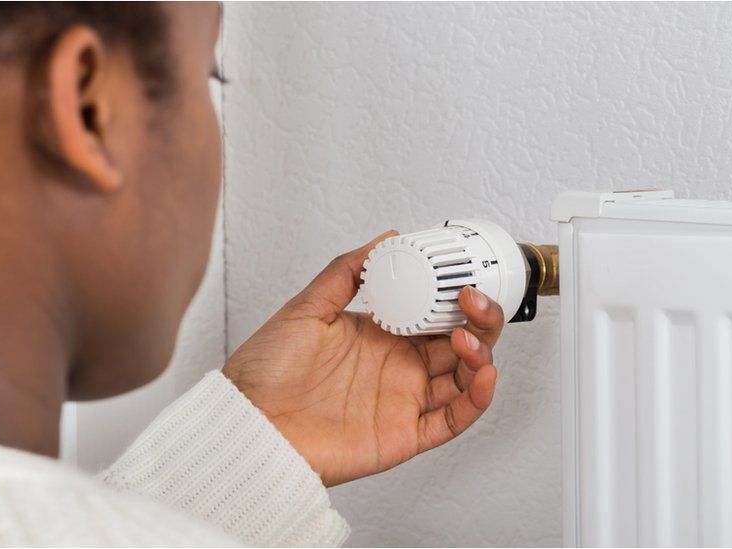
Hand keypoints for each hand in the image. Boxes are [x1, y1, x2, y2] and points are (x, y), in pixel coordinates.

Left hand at [223, 231, 502, 486]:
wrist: (247, 422)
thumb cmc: (266, 372)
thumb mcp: (306, 307)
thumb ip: (347, 271)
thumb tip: (385, 240)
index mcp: (381, 336)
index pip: (434, 313)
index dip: (456, 297)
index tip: (464, 278)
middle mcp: (398, 367)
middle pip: (460, 343)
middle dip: (479, 320)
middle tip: (473, 301)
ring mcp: (404, 400)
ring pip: (464, 378)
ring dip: (480, 354)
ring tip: (471, 337)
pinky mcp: (405, 434)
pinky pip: (453, 419)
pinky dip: (477, 399)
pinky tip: (484, 375)